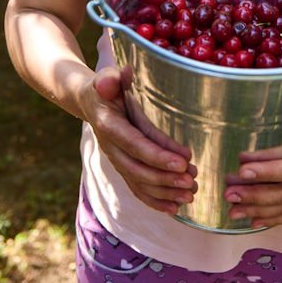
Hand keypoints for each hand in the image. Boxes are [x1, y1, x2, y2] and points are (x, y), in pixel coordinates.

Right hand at [80, 66, 196, 214]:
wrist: (90, 102)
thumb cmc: (106, 86)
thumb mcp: (107, 77)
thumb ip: (112, 78)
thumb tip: (123, 74)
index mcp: (109, 125)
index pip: (134, 143)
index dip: (157, 154)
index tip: (183, 161)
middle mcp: (111, 148)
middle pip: (138, 169)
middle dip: (166, 178)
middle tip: (192, 180)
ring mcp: (116, 161)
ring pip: (139, 183)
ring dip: (165, 192)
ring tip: (191, 193)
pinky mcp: (123, 168)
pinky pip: (137, 189)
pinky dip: (155, 201)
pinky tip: (175, 208)